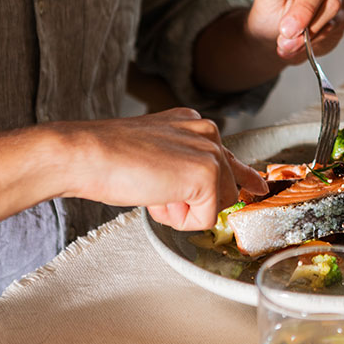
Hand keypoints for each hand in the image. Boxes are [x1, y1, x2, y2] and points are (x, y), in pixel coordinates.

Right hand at [62, 108, 266, 230]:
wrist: (85, 154)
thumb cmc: (108, 158)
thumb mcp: (157, 155)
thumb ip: (184, 165)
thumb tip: (204, 192)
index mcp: (195, 124)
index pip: (228, 157)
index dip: (242, 178)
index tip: (258, 187)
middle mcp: (208, 132)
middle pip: (226, 187)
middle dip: (192, 201)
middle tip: (154, 189)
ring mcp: (211, 152)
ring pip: (218, 204)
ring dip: (184, 211)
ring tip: (152, 191)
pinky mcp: (208, 175)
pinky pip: (206, 218)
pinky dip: (180, 220)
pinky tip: (157, 198)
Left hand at [247, 0, 343, 63]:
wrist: (274, 36)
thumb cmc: (270, 10)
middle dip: (303, 9)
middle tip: (286, 29)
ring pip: (332, 5)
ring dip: (308, 28)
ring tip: (286, 42)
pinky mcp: (342, 15)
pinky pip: (334, 25)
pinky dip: (314, 38)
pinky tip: (297, 45)